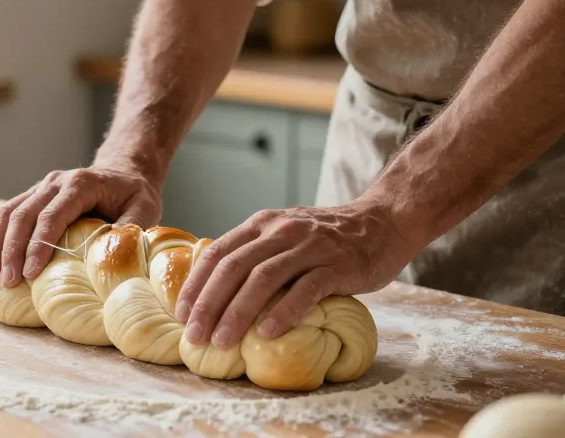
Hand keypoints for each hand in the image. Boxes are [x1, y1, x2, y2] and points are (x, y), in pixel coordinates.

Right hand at [0, 164, 161, 287]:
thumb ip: (130, 227)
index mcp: (79, 184)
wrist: (123, 172)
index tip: (30, 273)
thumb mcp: (144, 207)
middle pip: (23, 215)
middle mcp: (54, 182)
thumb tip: (111, 251)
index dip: (38, 245)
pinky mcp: (32, 197)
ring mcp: (40, 188)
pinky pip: (6, 212)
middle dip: (11, 249)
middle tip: (7, 281)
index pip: (52, 216)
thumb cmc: (134, 195)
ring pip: (9, 212)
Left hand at [175, 197, 414, 348]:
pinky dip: (283, 312)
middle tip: (195, 336)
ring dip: (237, 312)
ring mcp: (309, 247)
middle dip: (208, 304)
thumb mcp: (285, 235)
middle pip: (233, 268)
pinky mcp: (337, 265)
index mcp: (262, 225)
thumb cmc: (329, 239)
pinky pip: (305, 289)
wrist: (383, 222)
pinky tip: (267, 333)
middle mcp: (281, 231)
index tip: (181, 314)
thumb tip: (218, 292)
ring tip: (222, 341)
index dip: (196, 284)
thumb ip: (256, 254)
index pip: (217, 253)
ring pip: (263, 279)